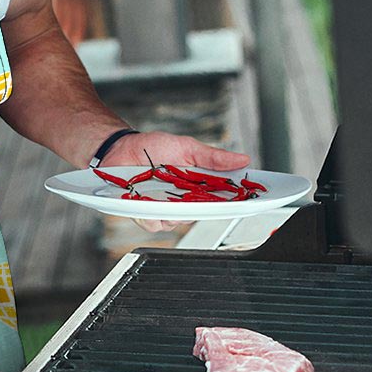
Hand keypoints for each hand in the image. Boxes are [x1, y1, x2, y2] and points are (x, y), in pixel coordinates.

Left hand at [101, 131, 250, 233]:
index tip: (250, 200)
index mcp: (198, 186)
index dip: (237, 202)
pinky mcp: (145, 214)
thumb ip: (213, 157)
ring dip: (172, 209)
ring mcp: (165, 209)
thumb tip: (242, 159)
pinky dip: (151, 213)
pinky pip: (154, 223)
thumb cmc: (153, 147)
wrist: (121, 149)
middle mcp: (184, 201)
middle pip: (202, 214)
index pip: (223, 199)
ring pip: (177, 222)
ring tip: (162, 190)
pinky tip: (145, 199)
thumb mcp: (187, 147)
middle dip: (202, 207)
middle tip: (196, 193)